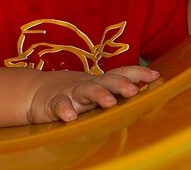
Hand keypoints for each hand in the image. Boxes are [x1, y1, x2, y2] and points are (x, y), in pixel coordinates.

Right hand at [27, 66, 161, 123]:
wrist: (34, 91)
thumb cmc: (72, 92)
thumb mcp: (93, 89)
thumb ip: (114, 90)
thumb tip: (145, 92)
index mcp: (98, 81)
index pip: (121, 73)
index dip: (137, 73)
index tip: (156, 75)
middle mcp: (87, 84)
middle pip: (106, 80)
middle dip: (121, 83)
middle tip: (133, 90)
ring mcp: (70, 93)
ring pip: (86, 91)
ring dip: (98, 94)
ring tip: (109, 102)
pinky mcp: (52, 103)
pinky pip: (59, 105)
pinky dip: (64, 109)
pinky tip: (70, 116)